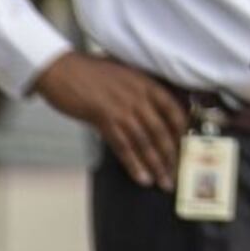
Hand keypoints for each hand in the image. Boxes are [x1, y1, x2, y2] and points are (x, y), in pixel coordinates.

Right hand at [32, 53, 188, 188]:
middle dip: (172, 155)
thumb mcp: (126, 74)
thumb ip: (143, 89)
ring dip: (156, 164)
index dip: (183, 131)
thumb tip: (157, 108)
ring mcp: (122, 109)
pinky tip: (141, 177)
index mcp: (148, 84)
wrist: (61, 69)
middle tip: (178, 173)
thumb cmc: (92, 71)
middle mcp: (139, 96)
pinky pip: (123, 146)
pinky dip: (134, 164)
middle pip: (162, 130)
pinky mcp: (103, 119)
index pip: (175, 110)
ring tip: (163, 181)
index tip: (188, 146)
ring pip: (145, 141)